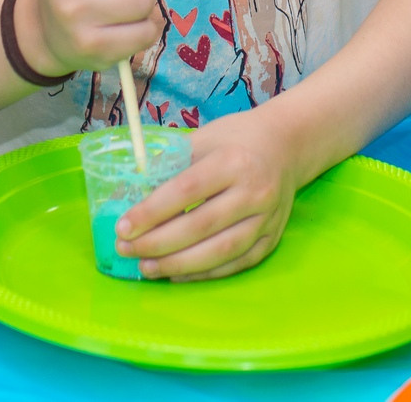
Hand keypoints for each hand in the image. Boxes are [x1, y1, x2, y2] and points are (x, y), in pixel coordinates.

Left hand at [119, 108, 304, 280]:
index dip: (151, 212)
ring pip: (219, 251)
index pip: (186, 190)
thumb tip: (130, 195)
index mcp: (234, 160)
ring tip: (146, 267)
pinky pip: (236, 263)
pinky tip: (177, 273)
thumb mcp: (204, 138)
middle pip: (200, 226)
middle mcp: (254, 191)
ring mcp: (267, 219)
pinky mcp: (273, 238)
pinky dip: (204, 273)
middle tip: (125, 250)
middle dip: (157, 243)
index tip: (122, 227)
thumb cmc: (237, 139)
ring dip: (178, 264)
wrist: (287, 145)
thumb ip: (170, 164)